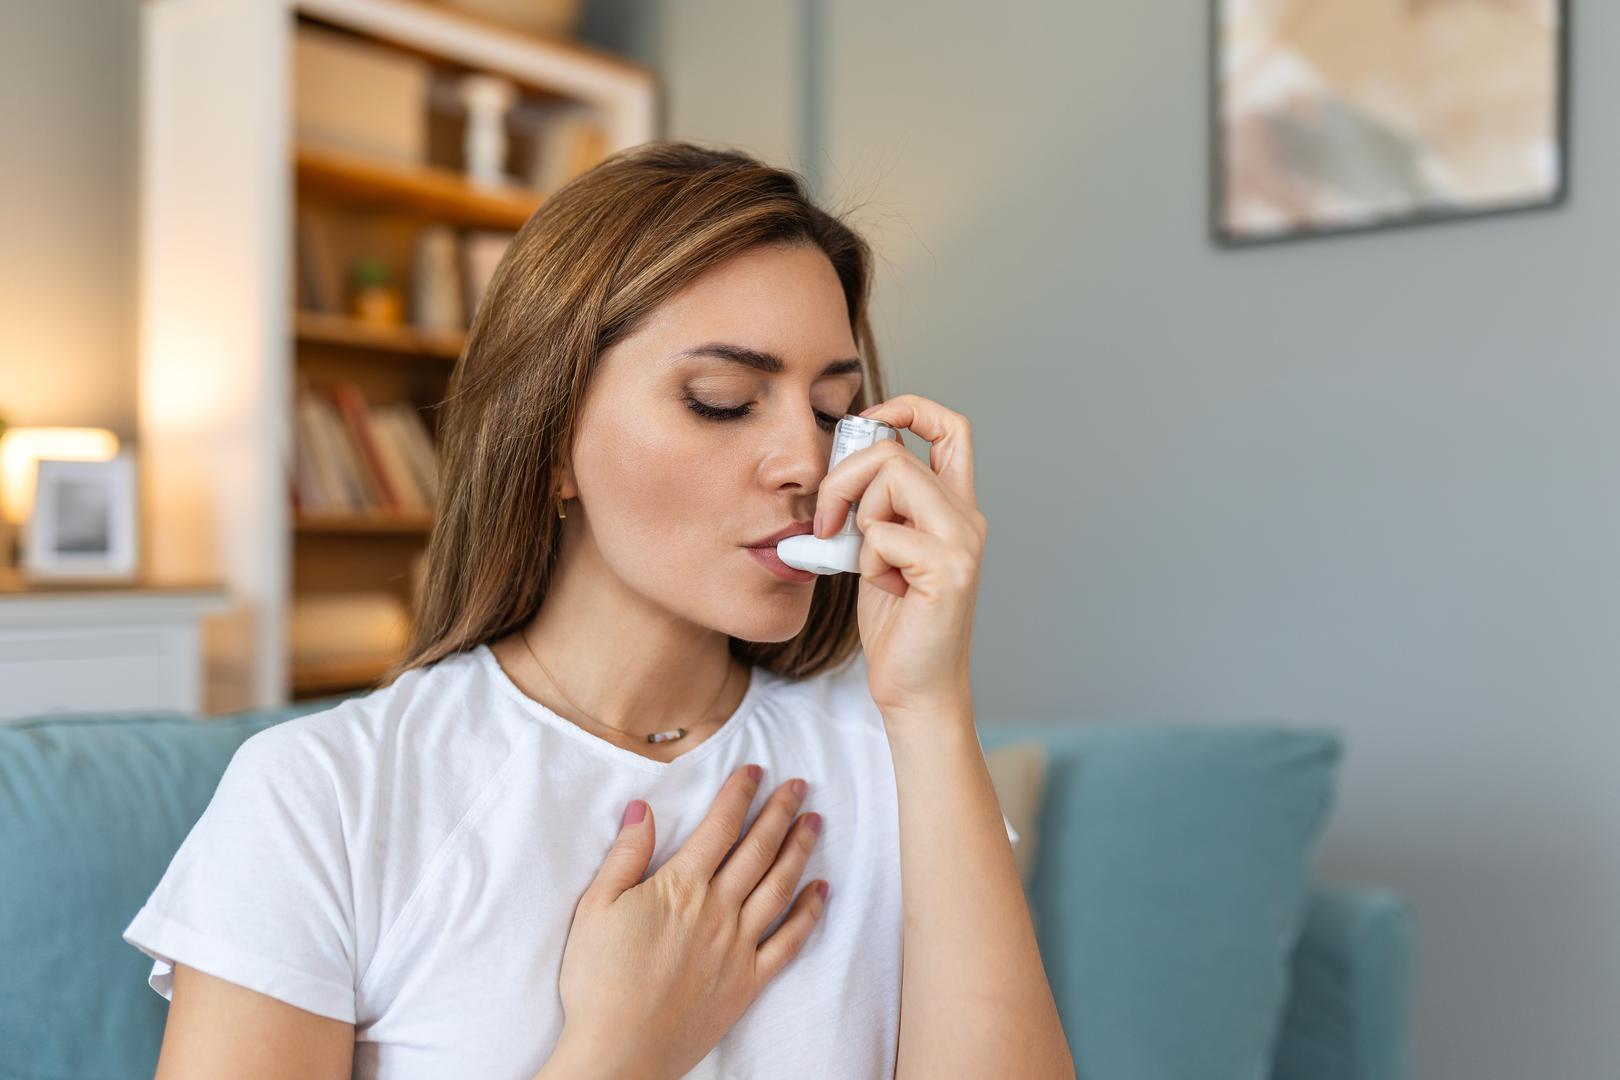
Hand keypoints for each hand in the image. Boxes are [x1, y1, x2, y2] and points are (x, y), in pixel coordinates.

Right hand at [549, 765, 827, 1079]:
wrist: (619, 1052)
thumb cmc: (599, 980)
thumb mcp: (596, 907)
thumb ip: (626, 855)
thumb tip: (643, 808)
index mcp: (682, 887)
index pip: (720, 827)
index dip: (740, 794)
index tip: (756, 770)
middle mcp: (718, 910)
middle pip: (758, 849)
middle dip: (780, 811)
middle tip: (800, 784)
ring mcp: (738, 946)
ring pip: (779, 887)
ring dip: (800, 850)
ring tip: (815, 821)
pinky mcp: (748, 981)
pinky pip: (789, 941)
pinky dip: (809, 913)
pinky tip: (821, 891)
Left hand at [814, 394, 987, 716]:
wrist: (914, 686)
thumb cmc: (896, 621)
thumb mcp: (879, 548)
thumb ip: (875, 506)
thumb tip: (842, 464)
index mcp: (954, 506)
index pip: (950, 427)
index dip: (909, 407)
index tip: (870, 422)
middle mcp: (967, 517)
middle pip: (896, 451)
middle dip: (845, 477)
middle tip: (829, 520)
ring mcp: (963, 541)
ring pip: (891, 479)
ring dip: (859, 519)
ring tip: (866, 560)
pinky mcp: (949, 569)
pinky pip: (884, 533)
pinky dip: (868, 559)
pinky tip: (884, 588)